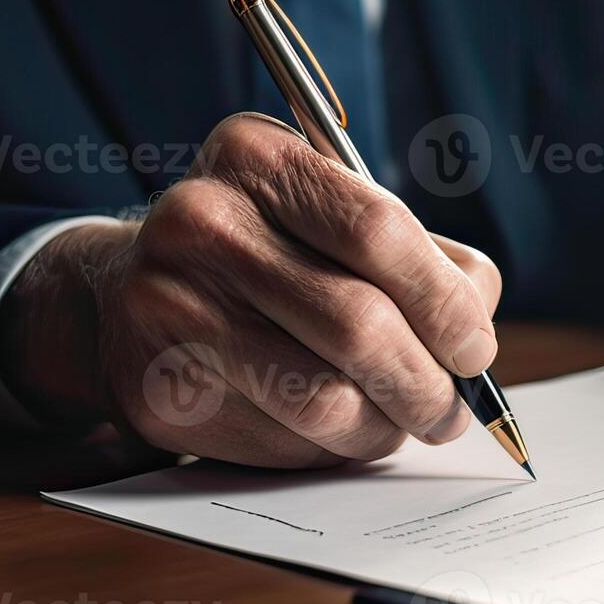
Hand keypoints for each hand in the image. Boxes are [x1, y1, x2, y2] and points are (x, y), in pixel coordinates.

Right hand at [0, 113, 501, 467]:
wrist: (127, 300)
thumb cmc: (269, 259)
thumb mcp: (334, 223)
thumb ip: (422, 260)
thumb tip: (476, 331)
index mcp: (258, 155)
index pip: (377, 230)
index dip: (445, 303)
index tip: (476, 350)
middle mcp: (202, 220)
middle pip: (357, 323)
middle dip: (428, 383)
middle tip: (450, 411)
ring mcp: (169, 306)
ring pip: (324, 397)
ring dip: (385, 426)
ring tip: (397, 421)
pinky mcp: (160, 390)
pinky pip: (283, 441)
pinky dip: (331, 448)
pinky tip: (334, 430)